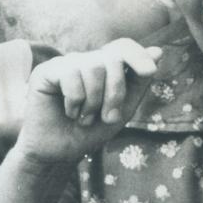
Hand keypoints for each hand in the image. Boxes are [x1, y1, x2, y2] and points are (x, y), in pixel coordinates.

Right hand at [17, 40, 161, 165]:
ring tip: (84, 119)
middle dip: (115, 92)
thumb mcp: (122, 109)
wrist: (57, 155)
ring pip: (93, 68)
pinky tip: (69, 112)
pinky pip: (70, 75)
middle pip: (111, 58)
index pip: (123, 47)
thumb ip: (138, 81)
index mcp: (102, 68)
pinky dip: (75, 100)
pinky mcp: (45, 72)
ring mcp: (63, 65)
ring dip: (93, 102)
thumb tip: (158, 51)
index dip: (137, 55)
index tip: (149, 72)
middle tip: (106, 118)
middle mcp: (84, 62)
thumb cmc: (88, 133)